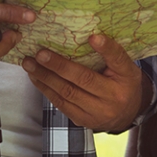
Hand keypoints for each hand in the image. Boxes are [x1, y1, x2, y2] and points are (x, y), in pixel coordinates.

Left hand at [25, 34, 144, 131]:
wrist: (127, 114)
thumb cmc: (123, 83)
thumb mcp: (125, 67)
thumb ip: (111, 53)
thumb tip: (90, 35)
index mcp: (127, 79)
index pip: (118, 60)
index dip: (106, 49)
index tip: (93, 37)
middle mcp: (113, 97)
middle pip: (84, 79)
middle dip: (58, 66)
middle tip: (40, 53)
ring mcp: (97, 112)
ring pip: (67, 93)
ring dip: (45, 77)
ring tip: (29, 63)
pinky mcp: (83, 120)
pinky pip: (61, 104)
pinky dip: (46, 89)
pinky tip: (36, 77)